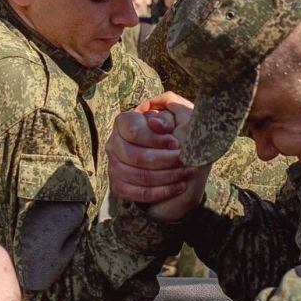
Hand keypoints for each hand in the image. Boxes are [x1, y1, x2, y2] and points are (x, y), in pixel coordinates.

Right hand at [106, 92, 209, 221]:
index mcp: (124, 122)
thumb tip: (156, 123)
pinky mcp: (119, 186)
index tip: (176, 143)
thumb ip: (172, 107)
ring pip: (139, 176)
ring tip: (187, 173)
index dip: (155, 139)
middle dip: (165, 160)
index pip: (133, 131)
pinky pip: (137, 193)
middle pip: (135, 156)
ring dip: (168, 176)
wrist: (180, 163)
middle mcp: (114, 143)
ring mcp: (114, 166)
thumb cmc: (180, 135)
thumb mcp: (182, 116)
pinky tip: (179, 186)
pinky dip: (161, 192)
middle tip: (184, 160)